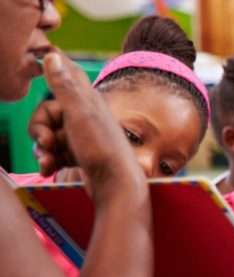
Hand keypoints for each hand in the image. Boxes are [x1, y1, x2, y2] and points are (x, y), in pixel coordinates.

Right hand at [27, 51, 142, 190]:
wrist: (117, 188)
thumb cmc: (101, 149)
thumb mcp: (80, 114)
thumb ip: (65, 86)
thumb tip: (52, 55)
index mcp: (89, 101)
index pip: (66, 76)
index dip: (52, 71)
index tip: (39, 67)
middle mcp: (86, 117)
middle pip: (48, 114)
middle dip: (39, 129)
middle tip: (45, 143)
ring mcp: (83, 138)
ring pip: (50, 135)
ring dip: (42, 149)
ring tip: (47, 162)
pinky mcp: (80, 156)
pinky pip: (57, 153)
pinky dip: (49, 161)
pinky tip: (48, 170)